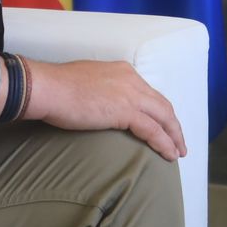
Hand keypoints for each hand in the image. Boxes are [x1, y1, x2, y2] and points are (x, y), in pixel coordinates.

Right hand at [23, 59, 186, 161]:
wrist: (48, 87)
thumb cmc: (58, 87)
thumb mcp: (87, 82)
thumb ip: (101, 90)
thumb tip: (101, 104)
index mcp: (123, 71)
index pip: (149, 94)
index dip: (160, 111)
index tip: (164, 125)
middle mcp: (131, 79)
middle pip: (162, 105)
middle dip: (173, 125)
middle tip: (179, 142)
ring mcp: (130, 94)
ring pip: (163, 117)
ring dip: (173, 137)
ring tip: (177, 152)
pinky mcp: (125, 111)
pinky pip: (152, 130)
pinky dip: (164, 143)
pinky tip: (168, 154)